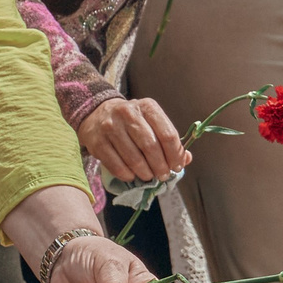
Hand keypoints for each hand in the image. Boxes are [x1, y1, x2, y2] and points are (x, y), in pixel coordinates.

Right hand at [76, 97, 190, 183]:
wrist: (97, 113)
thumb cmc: (131, 121)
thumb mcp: (151, 122)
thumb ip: (169, 139)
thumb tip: (185, 159)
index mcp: (147, 107)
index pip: (168, 134)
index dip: (175, 155)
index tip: (177, 166)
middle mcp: (128, 113)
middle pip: (151, 147)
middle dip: (160, 166)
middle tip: (163, 175)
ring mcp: (110, 127)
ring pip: (134, 158)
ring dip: (145, 173)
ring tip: (149, 176)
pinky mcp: (97, 141)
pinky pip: (116, 165)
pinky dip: (127, 175)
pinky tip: (132, 175)